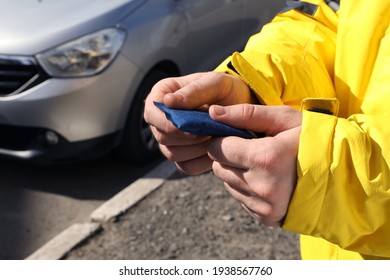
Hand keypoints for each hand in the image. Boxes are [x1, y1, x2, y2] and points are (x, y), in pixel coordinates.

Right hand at [144, 71, 255, 173]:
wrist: (242, 106)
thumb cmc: (226, 89)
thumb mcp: (216, 83)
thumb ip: (194, 91)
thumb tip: (168, 102)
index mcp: (162, 95)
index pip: (152, 113)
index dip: (168, 124)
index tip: (192, 128)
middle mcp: (161, 119)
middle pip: (162, 136)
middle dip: (187, 137)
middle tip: (211, 132)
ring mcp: (170, 140)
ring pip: (172, 154)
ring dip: (196, 149)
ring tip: (216, 138)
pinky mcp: (183, 157)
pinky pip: (186, 166)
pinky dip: (203, 162)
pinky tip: (217, 151)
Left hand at [207, 104, 301, 225]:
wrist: (342, 175)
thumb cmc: (312, 140)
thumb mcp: (284, 119)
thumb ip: (247, 114)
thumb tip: (212, 112)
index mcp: (265, 158)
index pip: (217, 148)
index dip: (225, 139)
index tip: (239, 136)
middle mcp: (261, 186)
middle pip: (218, 167)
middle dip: (229, 156)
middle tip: (252, 150)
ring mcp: (264, 206)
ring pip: (227, 184)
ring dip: (237, 173)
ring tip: (263, 165)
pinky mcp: (266, 217)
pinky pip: (240, 200)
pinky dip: (247, 189)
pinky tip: (268, 180)